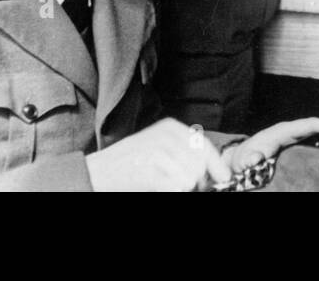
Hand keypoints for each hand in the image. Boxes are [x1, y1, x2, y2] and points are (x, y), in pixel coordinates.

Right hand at [84, 118, 231, 191]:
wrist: (96, 173)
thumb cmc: (130, 165)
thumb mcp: (159, 149)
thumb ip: (186, 155)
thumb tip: (217, 173)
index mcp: (169, 127)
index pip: (204, 146)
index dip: (216, 165)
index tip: (222, 178)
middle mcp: (165, 134)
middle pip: (200, 164)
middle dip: (198, 181)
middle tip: (181, 186)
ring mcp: (157, 150)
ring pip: (192, 177)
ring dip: (184, 187)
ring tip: (166, 186)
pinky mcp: (150, 169)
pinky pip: (179, 186)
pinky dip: (173, 191)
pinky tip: (160, 188)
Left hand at [222, 117, 318, 172]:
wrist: (239, 162)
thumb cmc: (242, 159)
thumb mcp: (243, 160)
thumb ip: (249, 160)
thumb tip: (254, 159)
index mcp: (278, 133)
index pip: (301, 125)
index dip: (318, 124)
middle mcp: (287, 132)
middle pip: (312, 126)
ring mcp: (291, 137)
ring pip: (313, 132)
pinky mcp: (293, 144)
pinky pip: (311, 140)